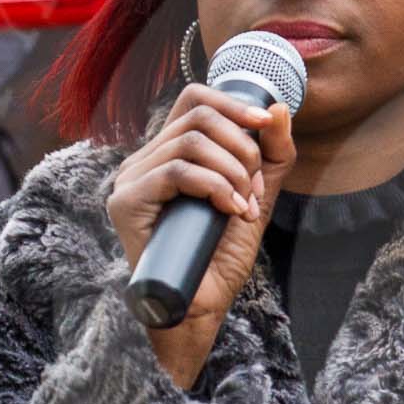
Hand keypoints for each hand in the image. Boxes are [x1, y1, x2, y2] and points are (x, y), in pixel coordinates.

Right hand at [106, 84, 297, 327]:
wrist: (203, 304)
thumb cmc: (222, 253)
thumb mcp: (256, 193)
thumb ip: (271, 154)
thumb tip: (277, 108)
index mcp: (170, 152)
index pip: (195, 99)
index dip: (233, 104)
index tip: (263, 124)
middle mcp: (146, 160)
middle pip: (199, 116)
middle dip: (242, 147)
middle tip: (253, 187)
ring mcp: (132, 179)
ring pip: (191, 143)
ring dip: (232, 172)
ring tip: (243, 205)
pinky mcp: (127, 201)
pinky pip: (176, 171)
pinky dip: (214, 187)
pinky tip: (229, 211)